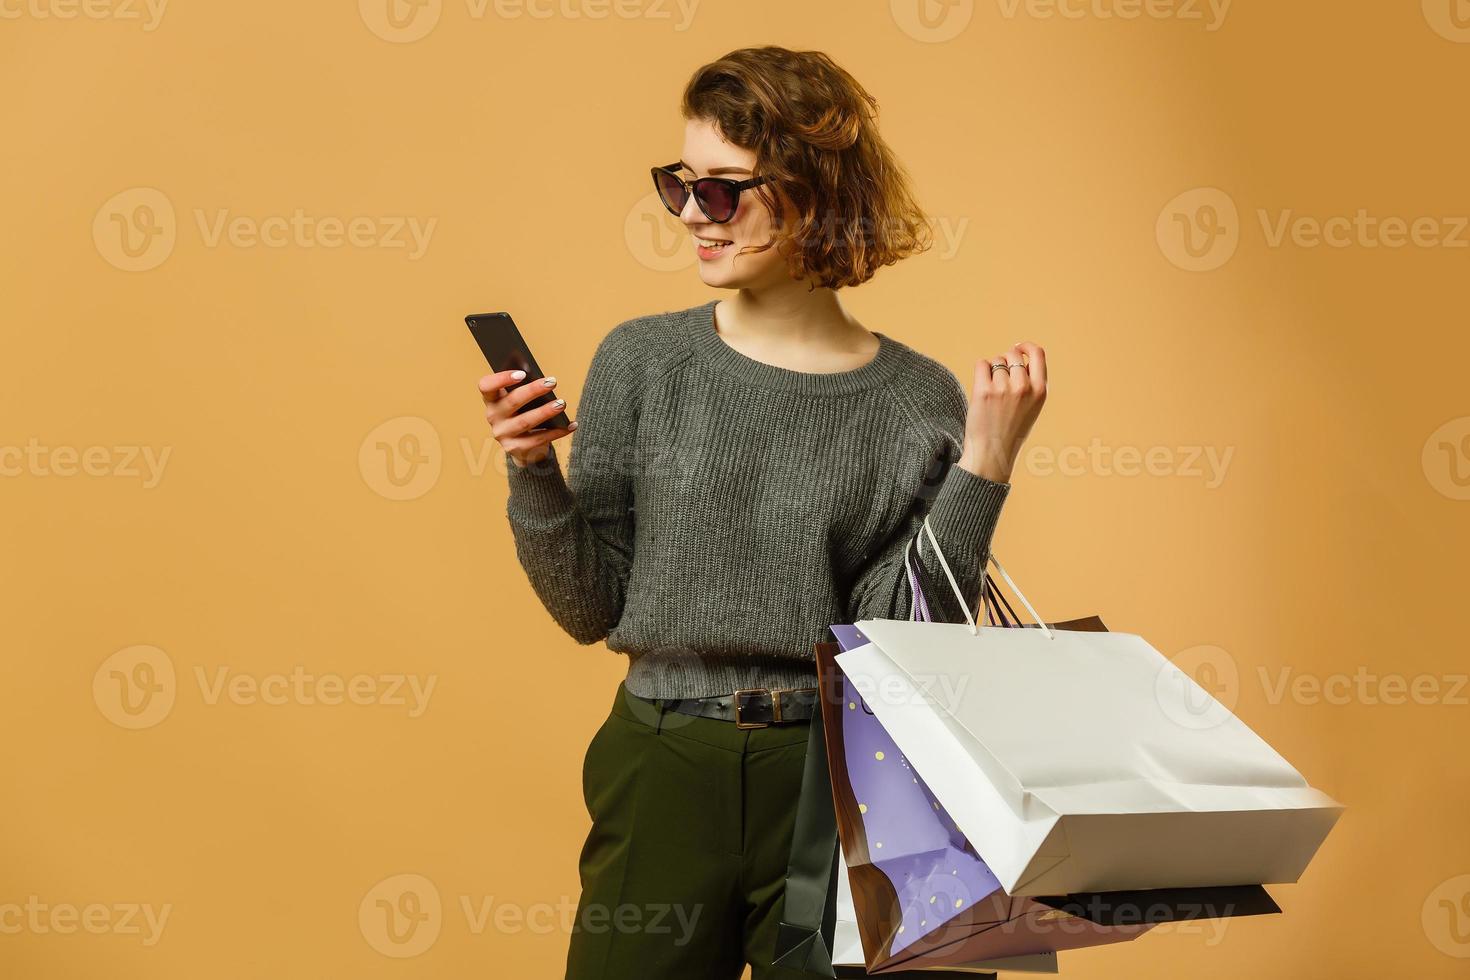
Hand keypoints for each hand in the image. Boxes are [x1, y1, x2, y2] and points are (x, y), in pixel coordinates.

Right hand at [479, 369, 576, 467]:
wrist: (522, 445)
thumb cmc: (523, 413)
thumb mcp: (520, 401)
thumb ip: (525, 390)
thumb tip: (544, 381)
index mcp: (492, 399)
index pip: (486, 386)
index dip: (501, 379)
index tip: (522, 373)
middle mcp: (493, 416)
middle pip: (512, 402)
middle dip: (533, 390)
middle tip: (552, 382)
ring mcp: (503, 434)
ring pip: (525, 421)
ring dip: (545, 411)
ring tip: (561, 404)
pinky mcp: (515, 448)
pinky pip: (538, 439)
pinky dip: (557, 432)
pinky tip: (571, 425)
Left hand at [957, 342, 1046, 483]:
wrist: (992, 454)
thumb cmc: (1010, 431)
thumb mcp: (1032, 408)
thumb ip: (1030, 383)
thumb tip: (1018, 357)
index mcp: (1040, 391)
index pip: (1038, 353)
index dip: (1025, 347)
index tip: (1017, 348)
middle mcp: (1024, 387)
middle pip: (1012, 355)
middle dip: (1004, 361)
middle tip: (998, 378)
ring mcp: (1004, 389)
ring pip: (996, 361)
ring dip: (991, 371)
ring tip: (991, 393)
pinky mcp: (984, 391)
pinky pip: (981, 364)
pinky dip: (980, 371)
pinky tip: (981, 387)